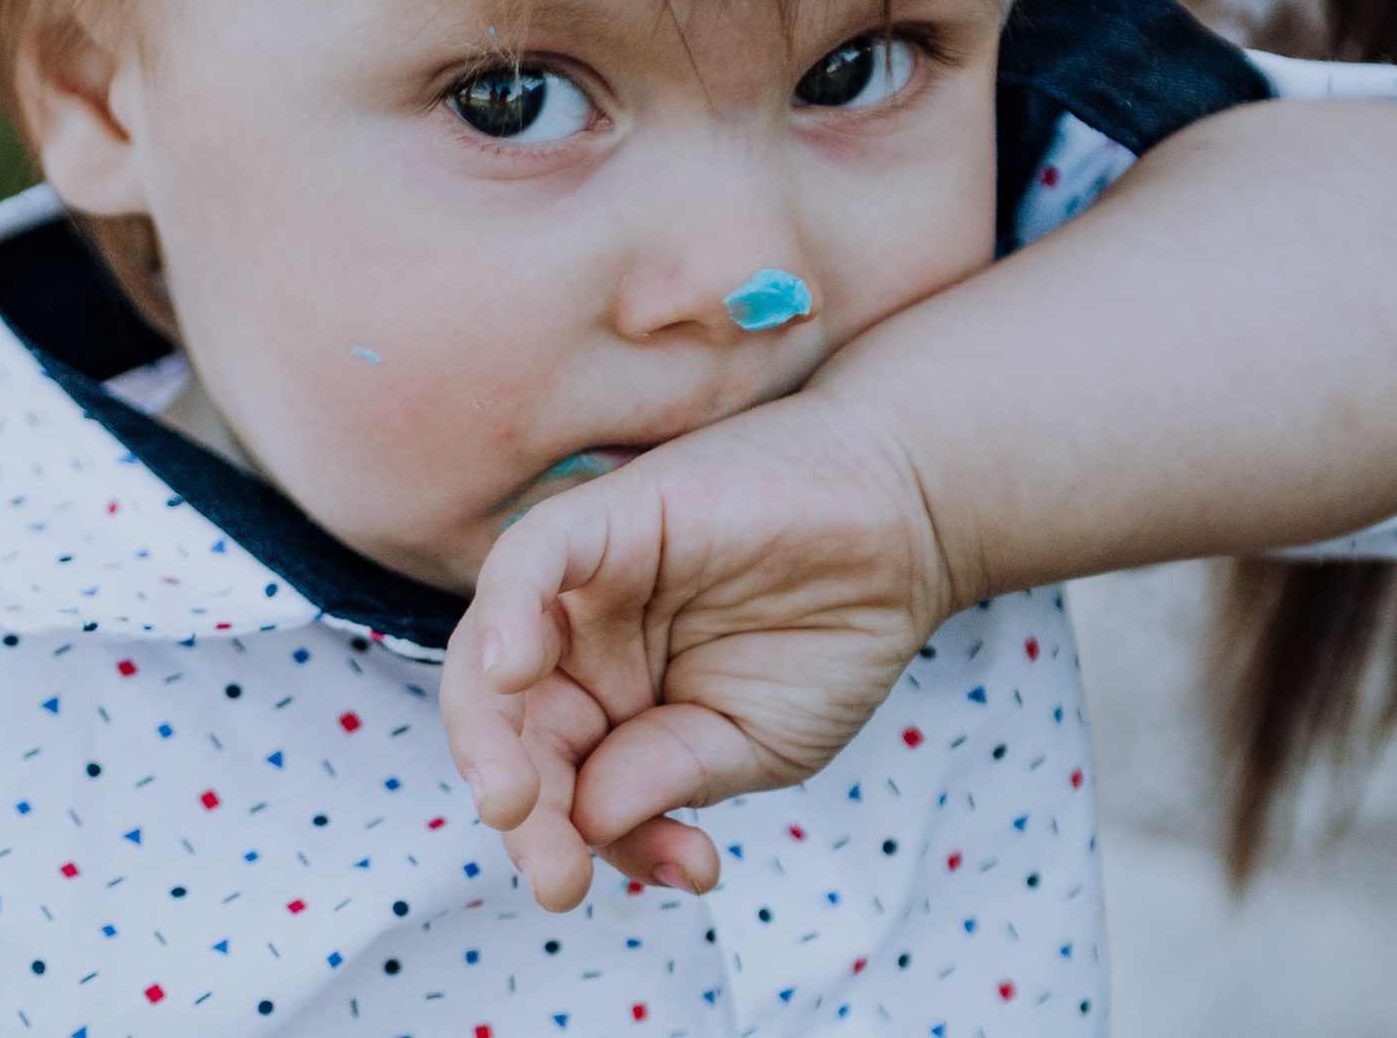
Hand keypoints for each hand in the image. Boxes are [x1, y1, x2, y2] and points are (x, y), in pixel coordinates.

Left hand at [440, 389, 958, 911]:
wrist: (905, 535)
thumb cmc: (826, 641)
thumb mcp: (749, 743)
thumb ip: (668, 775)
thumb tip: (589, 823)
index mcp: (602, 708)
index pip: (552, 784)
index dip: (570, 842)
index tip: (624, 882)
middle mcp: (575, 645)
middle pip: (508, 730)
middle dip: (525, 814)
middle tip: (557, 879)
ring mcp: (583, 581)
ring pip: (491, 655)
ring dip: (492, 738)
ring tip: (516, 808)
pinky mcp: (606, 515)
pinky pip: (528, 560)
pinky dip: (507, 614)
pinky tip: (512, 674)